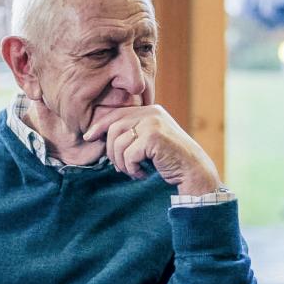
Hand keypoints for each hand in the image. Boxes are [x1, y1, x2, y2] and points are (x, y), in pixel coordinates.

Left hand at [84, 105, 220, 195]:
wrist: (194, 171)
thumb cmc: (171, 160)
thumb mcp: (150, 140)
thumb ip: (133, 132)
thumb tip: (100, 134)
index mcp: (151, 110)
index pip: (117, 113)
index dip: (100, 125)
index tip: (89, 137)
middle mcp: (152, 112)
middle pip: (113, 127)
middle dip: (111, 151)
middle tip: (120, 167)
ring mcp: (153, 123)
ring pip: (118, 142)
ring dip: (121, 163)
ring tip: (133, 171)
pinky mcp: (154, 137)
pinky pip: (128, 155)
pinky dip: (131, 168)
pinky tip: (142, 173)